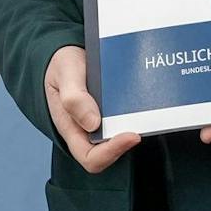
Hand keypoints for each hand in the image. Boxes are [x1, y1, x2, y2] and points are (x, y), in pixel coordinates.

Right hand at [46, 46, 140, 172]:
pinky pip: (128, 117)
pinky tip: (146, 94)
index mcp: (72, 129)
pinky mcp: (115, 110)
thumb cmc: (62, 67)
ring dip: (136, 124)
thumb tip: (93, 124)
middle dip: (128, 139)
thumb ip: (73, 97)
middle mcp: (89, 130)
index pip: (91, 157)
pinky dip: (138, 111)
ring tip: (148, 105)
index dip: (111, 152)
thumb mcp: (64, 74)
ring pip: (123, 133)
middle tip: (146, 119)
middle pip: (112, 150)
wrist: (69, 53)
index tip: (132, 135)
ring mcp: (103, 121)